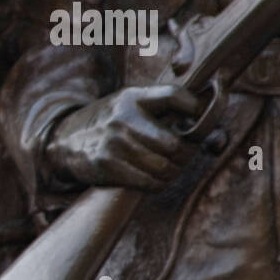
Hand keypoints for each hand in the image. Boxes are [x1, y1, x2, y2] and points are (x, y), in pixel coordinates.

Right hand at [45, 85, 203, 191]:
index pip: (174, 96)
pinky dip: (159, 183)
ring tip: (171, 168)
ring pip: (164, 167)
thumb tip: (213, 129)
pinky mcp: (108, 167)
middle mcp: (123, 119)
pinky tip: (157, 178)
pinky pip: (149, 182)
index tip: (202, 121)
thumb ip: (166, 108)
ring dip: (174, 172)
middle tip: (184, 155)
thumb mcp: (131, 103)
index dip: (196, 108)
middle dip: (186, 154)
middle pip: (174, 144)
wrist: (65, 141)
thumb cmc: (110, 122)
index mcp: (132, 98)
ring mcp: (114, 144)